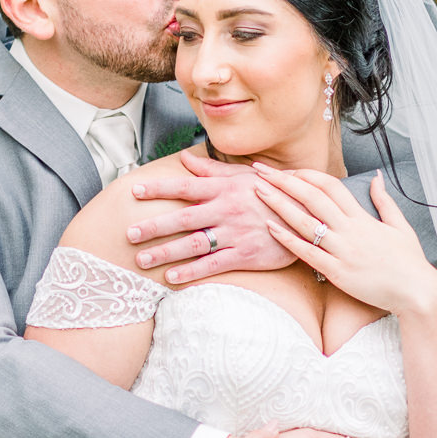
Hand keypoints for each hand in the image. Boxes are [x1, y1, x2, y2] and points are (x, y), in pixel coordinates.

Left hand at [127, 149, 294, 283]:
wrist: (307, 215)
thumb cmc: (271, 193)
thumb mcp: (243, 176)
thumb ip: (211, 170)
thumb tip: (185, 159)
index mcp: (223, 189)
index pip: (185, 187)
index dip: (159, 188)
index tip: (135, 191)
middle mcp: (226, 210)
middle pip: (182, 218)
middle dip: (154, 227)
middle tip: (129, 234)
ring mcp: (235, 233)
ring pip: (194, 244)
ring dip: (166, 253)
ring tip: (142, 261)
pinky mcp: (245, 254)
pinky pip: (213, 264)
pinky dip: (192, 271)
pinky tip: (171, 278)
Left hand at [254, 167, 436, 316]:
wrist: (417, 292)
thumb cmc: (409, 261)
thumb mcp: (400, 225)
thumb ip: (384, 201)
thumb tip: (376, 177)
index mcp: (362, 217)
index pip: (330, 186)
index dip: (306, 175)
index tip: (286, 170)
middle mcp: (350, 230)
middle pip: (312, 197)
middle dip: (284, 181)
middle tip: (260, 170)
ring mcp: (343, 250)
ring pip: (305, 221)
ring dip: (279, 204)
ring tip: (257, 191)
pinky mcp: (337, 272)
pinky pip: (308, 253)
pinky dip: (288, 239)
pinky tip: (269, 228)